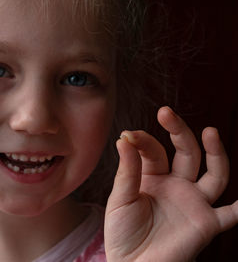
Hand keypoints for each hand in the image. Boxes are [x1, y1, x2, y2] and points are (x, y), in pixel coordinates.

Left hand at [104, 106, 237, 261]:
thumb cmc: (122, 233)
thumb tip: (124, 138)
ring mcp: (193, 203)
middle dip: (178, 132)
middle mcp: (176, 186)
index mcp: (152, 177)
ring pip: (212, 174)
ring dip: (215, 154)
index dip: (142, 140)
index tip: (128, 135)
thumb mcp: (120, 198)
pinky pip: (231, 214)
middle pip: (186, 153)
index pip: (153, 150)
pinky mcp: (206, 223)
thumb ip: (127, 171)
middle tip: (166, 113)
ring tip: (210, 131)